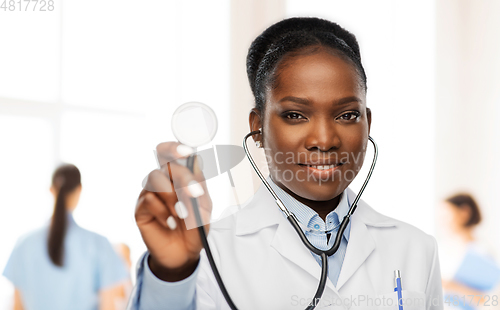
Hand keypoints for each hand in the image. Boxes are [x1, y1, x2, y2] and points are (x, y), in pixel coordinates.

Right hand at [135, 142, 211, 280]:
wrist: (184, 254)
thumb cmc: (194, 228)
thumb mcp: (204, 209)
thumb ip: (199, 188)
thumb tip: (196, 163)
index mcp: (179, 176)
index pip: (172, 153)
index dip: (176, 147)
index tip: (188, 151)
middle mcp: (163, 181)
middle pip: (163, 162)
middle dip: (182, 175)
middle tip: (195, 192)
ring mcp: (150, 193)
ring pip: (155, 179)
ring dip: (172, 196)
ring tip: (183, 214)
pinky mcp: (141, 209)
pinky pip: (148, 201)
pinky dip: (163, 212)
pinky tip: (170, 224)